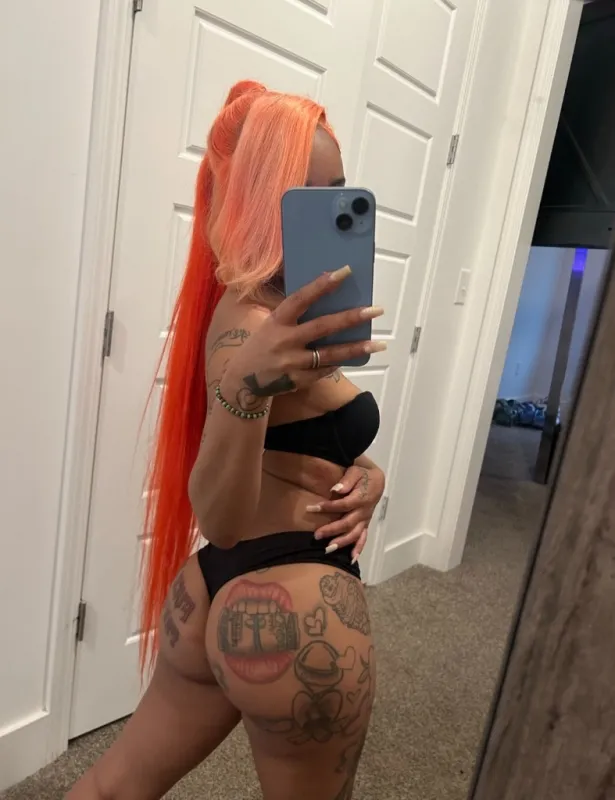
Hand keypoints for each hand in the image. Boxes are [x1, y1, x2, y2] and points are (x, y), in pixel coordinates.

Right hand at [220, 266, 384, 411]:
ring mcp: (292, 363)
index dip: (321, 285)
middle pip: (322, 326)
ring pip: (330, 354)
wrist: (242, 381)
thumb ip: (293, 315)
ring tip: (379, 344)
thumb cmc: (262, 345)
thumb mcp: (270, 325)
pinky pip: (324, 370)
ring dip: (355, 348)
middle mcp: (285, 341)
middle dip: (351, 318)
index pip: (301, 299)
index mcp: (277, 321)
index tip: (345, 272)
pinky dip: (339, 363)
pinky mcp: (298, 381)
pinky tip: (355, 356)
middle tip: (376, 310)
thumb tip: (325, 299)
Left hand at [308, 464, 385, 561]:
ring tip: (328, 549)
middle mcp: (364, 511)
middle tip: (316, 535)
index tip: (311, 508)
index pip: (344, 505)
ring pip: (355, 534)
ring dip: (342, 542)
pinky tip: (351, 559)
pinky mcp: (365, 524)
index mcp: (362, 498)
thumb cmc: (363, 475)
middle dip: (332, 530)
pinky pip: (363, 538)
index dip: (328, 508)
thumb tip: (335, 490)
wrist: (376, 481)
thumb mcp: (356, 471)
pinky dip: (358, 549)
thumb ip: (346, 480)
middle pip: (348, 523)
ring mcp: (365, 519)